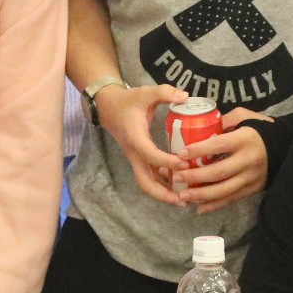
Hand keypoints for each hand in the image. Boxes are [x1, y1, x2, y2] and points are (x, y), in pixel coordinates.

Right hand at [92, 81, 189, 204]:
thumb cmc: (128, 100)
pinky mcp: (138, 160)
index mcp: (135, 138)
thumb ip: (164, 92)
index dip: (166, 162)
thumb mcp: (145, 92)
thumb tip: (185, 96)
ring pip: (146, 183)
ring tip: (184, 200)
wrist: (108, 107)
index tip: (184, 164)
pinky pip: (149, 177)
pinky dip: (163, 185)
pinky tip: (179, 186)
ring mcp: (135, 159)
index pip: (149, 155)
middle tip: (183, 200)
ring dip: (163, 194)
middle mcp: (133, 153)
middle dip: (162, 194)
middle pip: (144, 182)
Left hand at [178, 110, 270, 213]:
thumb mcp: (244, 116)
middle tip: (176, 177)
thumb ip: (223, 121)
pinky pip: (231, 199)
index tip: (180, 154)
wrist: (287, 146)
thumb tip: (199, 128)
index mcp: (245, 139)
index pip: (217, 146)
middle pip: (218, 172)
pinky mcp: (253, 189)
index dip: (197, 150)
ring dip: (201, 195)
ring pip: (223, 190)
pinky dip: (214, 205)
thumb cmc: (260, 129)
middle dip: (194, 177)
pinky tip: (199, 207)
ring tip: (182, 196)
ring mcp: (252, 177)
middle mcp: (249, 160)